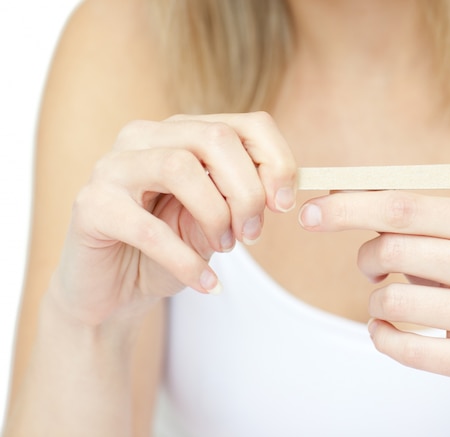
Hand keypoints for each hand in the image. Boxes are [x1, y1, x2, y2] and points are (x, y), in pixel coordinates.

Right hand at [51, 112, 296, 326]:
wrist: (111, 290)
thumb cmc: (167, 249)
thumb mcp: (215, 222)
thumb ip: (240, 199)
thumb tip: (280, 192)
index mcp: (181, 132)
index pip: (245, 124)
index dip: (277, 161)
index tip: (285, 204)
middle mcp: (144, 137)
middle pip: (215, 138)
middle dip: (248, 191)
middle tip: (252, 234)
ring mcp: (113, 167)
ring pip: (180, 167)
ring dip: (216, 216)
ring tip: (224, 248)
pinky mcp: (91, 206)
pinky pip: (148, 229)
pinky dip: (186, 261)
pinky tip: (206, 282)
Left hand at [299, 190, 449, 387]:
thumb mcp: (441, 235)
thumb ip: (393, 208)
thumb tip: (332, 189)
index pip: (402, 206)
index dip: (347, 208)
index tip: (307, 214)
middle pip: (393, 250)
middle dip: (366, 259)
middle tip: (371, 270)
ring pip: (393, 301)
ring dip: (375, 303)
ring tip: (389, 303)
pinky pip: (404, 348)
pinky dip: (381, 338)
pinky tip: (387, 331)